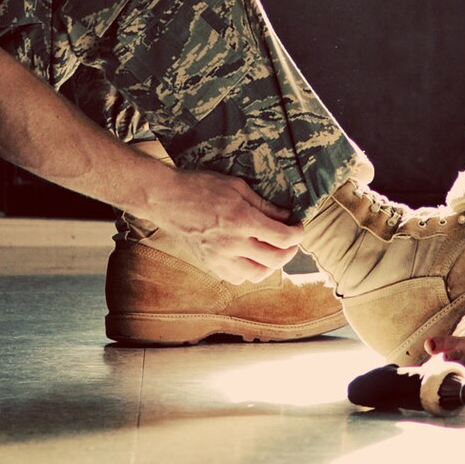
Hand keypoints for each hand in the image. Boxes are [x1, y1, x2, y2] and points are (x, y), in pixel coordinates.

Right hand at [147, 167, 300, 283]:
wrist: (166, 199)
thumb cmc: (200, 186)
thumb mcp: (237, 187)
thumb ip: (264, 205)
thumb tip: (286, 217)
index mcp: (242, 220)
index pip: (282, 237)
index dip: (297, 234)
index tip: (298, 227)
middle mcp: (232, 244)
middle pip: (275, 260)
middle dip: (290, 250)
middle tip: (291, 240)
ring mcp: (219, 258)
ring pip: (257, 274)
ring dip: (271, 264)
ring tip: (272, 250)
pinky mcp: (209, 264)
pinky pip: (237, 276)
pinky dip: (249, 270)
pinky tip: (249, 256)